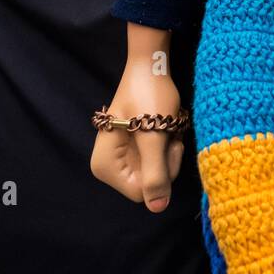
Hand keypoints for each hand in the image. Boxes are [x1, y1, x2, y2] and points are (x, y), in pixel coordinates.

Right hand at [90, 60, 184, 212]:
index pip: (142, 194)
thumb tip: (157, 209)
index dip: (161, 173)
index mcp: (105, 167)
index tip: (168, 144)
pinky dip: (166, 145)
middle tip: (169, 133)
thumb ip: (155, 173)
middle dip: (166, 161)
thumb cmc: (150, 95)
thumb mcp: (154, 136)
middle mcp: (110, 166)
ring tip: (167, 126)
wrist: (151, 65)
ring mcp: (122, 157)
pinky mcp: (134, 148)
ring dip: (168, 151)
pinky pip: (156, 160)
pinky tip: (167, 127)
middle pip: (148, 185)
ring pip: (156, 173)